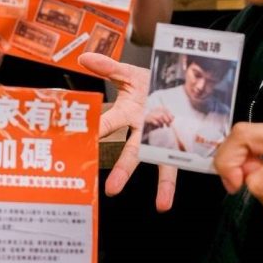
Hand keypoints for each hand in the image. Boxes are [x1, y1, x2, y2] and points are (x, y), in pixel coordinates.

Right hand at [77, 52, 177, 210]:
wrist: (174, 87)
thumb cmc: (147, 83)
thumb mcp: (129, 73)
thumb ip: (108, 67)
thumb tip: (84, 57)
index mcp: (127, 114)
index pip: (107, 124)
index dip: (95, 132)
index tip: (81, 143)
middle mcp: (142, 132)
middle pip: (130, 153)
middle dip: (121, 171)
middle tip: (110, 189)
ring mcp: (160, 139)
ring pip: (159, 164)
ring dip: (162, 185)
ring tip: (162, 205)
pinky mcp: (178, 143)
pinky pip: (182, 161)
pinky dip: (179, 181)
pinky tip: (174, 200)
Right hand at [143, 106, 173, 132]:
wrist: (146, 126)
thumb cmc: (155, 122)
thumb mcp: (162, 119)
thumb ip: (168, 117)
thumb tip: (173, 117)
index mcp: (158, 108)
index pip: (165, 109)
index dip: (169, 115)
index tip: (172, 120)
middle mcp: (154, 110)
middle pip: (162, 114)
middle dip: (167, 120)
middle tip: (168, 125)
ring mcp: (150, 114)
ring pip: (159, 118)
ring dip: (162, 123)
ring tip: (162, 126)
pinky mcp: (148, 119)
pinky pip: (155, 121)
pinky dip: (158, 124)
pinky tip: (158, 126)